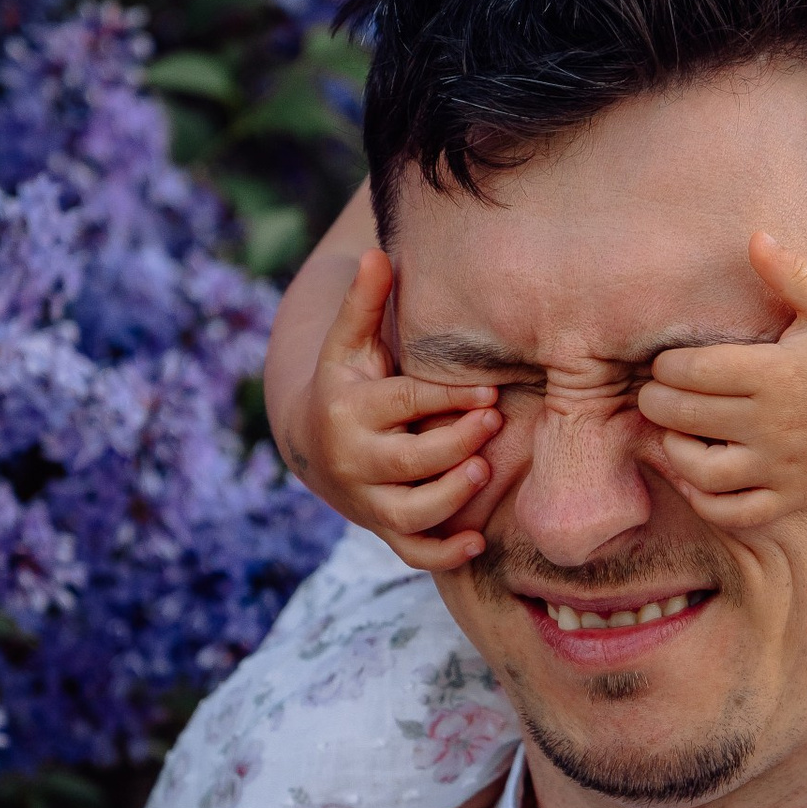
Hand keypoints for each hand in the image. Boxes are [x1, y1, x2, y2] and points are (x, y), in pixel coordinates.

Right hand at [303, 246, 499, 571]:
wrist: (314, 442)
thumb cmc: (348, 380)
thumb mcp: (350, 342)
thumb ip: (366, 302)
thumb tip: (378, 253)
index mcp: (348, 409)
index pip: (402, 405)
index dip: (446, 399)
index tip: (489, 390)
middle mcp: (354, 460)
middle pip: (407, 462)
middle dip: (453, 446)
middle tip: (492, 423)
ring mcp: (367, 500)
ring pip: (410, 513)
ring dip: (449, 499)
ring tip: (482, 472)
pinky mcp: (382, 528)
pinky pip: (412, 552)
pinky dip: (443, 554)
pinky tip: (477, 542)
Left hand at [638, 232, 806, 526]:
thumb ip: (792, 274)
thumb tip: (754, 237)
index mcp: (779, 372)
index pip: (695, 370)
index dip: (667, 366)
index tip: (666, 364)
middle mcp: (777, 423)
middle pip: (687, 416)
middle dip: (657, 403)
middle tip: (654, 395)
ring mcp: (785, 466)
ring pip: (702, 471)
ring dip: (674, 451)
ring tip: (673, 434)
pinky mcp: (794, 498)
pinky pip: (734, 512)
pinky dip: (705, 501)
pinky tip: (698, 478)